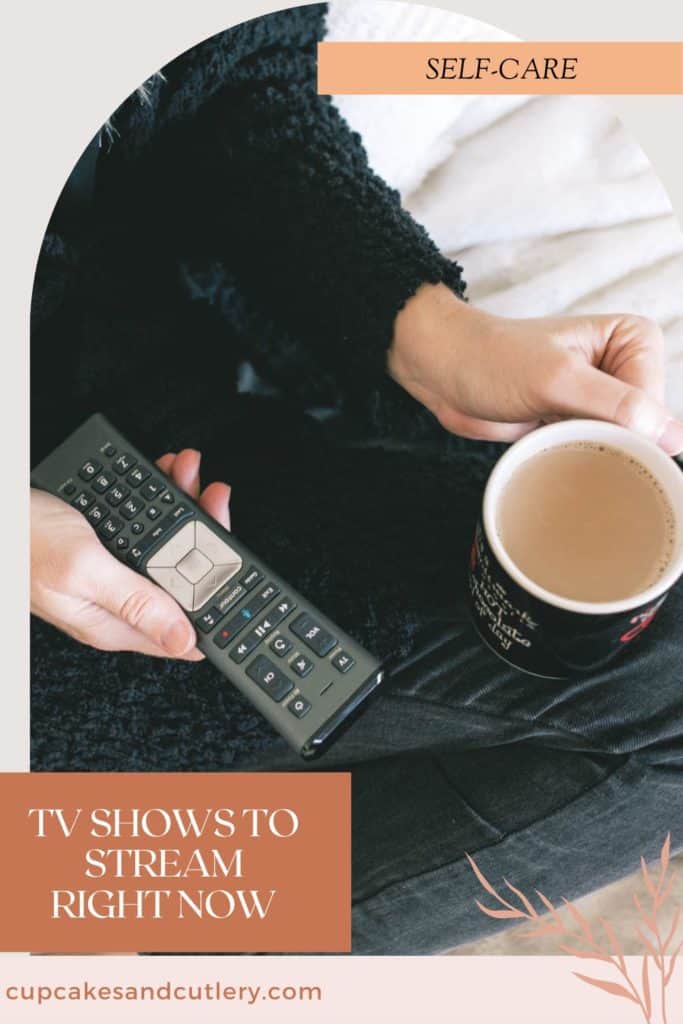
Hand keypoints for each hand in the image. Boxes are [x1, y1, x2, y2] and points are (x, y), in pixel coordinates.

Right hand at [31, 449, 230, 657]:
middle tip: (213, 497)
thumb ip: (137, 601)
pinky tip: (165, 476)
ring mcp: (114, 574)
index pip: (185, 629)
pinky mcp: (108, 548)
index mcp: (116, 623)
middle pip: (185, 579)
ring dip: (186, 507)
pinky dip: (161, 498)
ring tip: (188, 473)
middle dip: (206, 536)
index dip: (216, 600)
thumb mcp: (84, 570)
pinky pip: (148, 527)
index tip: (235, 562)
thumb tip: (184, 639)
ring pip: (170, 547)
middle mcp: (120, 603)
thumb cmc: (23, 539)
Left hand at [389, 283, 682, 454]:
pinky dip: (576, 456)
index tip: (577, 422)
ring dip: (588, 450)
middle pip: (641, 428)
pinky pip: (595, 450)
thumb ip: (615, 406)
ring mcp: (602, 396)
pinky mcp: (579, 419)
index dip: (621, 425)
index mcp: (633, 338)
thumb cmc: (493, 360)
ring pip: (620, 443)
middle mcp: (625, 365)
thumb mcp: (556, 380)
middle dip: (604, 439)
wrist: (445, 371)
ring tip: (552, 432)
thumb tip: (671, 436)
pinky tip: (552, 445)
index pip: (652, 404)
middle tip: (559, 429)